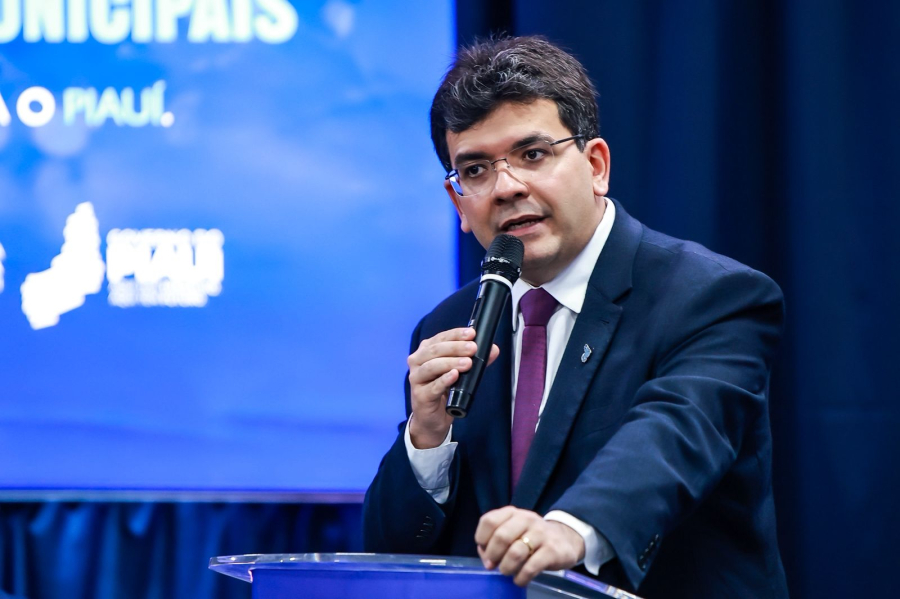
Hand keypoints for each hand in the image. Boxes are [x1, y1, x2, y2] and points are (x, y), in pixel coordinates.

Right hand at [407, 327, 498, 447]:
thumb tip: (493, 349)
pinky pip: (432, 386)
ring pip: (431, 366)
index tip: (472, 333)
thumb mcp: (461, 373)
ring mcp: (416, 379)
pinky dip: (444, 380)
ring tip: (467, 363)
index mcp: (426, 351)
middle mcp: (417, 362)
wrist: (432, 419)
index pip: (441, 338)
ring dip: (451, 362)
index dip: (456, 334)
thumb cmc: (444, 391)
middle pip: (435, 350)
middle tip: (473, 348)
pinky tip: (454, 376)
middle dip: (455, 347)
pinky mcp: (420, 396)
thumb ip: (476, 361)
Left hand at [475, 506, 584, 586]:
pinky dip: (521, 577)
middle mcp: (526, 519)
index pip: (489, 521)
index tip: (485, 551)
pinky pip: (531, 567)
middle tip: (494, 565)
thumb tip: (487, 560)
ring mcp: (541, 534)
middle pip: (501, 536)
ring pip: (515, 553)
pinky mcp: (552, 551)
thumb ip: (495, 542)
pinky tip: (520, 579)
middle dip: (493, 555)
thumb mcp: (513, 532)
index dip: (482, 539)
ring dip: (506, 568)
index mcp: (512, 513)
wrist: (566, 539)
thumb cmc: (531, 537)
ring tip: (507, 572)